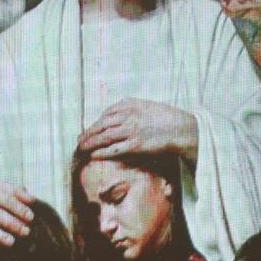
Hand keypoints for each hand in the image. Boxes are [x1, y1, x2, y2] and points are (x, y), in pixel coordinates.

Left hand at [76, 98, 197, 161]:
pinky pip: (113, 150)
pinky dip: (101, 152)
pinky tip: (94, 156)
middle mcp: (128, 116)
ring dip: (90, 143)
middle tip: (79, 140)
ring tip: (81, 149)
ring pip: (104, 137)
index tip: (88, 130)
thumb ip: (129, 107)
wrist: (181, 128)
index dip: (94, 123)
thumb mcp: (145, 105)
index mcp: (130, 104)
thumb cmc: (165, 118)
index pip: (105, 114)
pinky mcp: (136, 145)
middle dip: (87, 133)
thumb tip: (111, 114)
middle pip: (100, 125)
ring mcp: (131, 130)